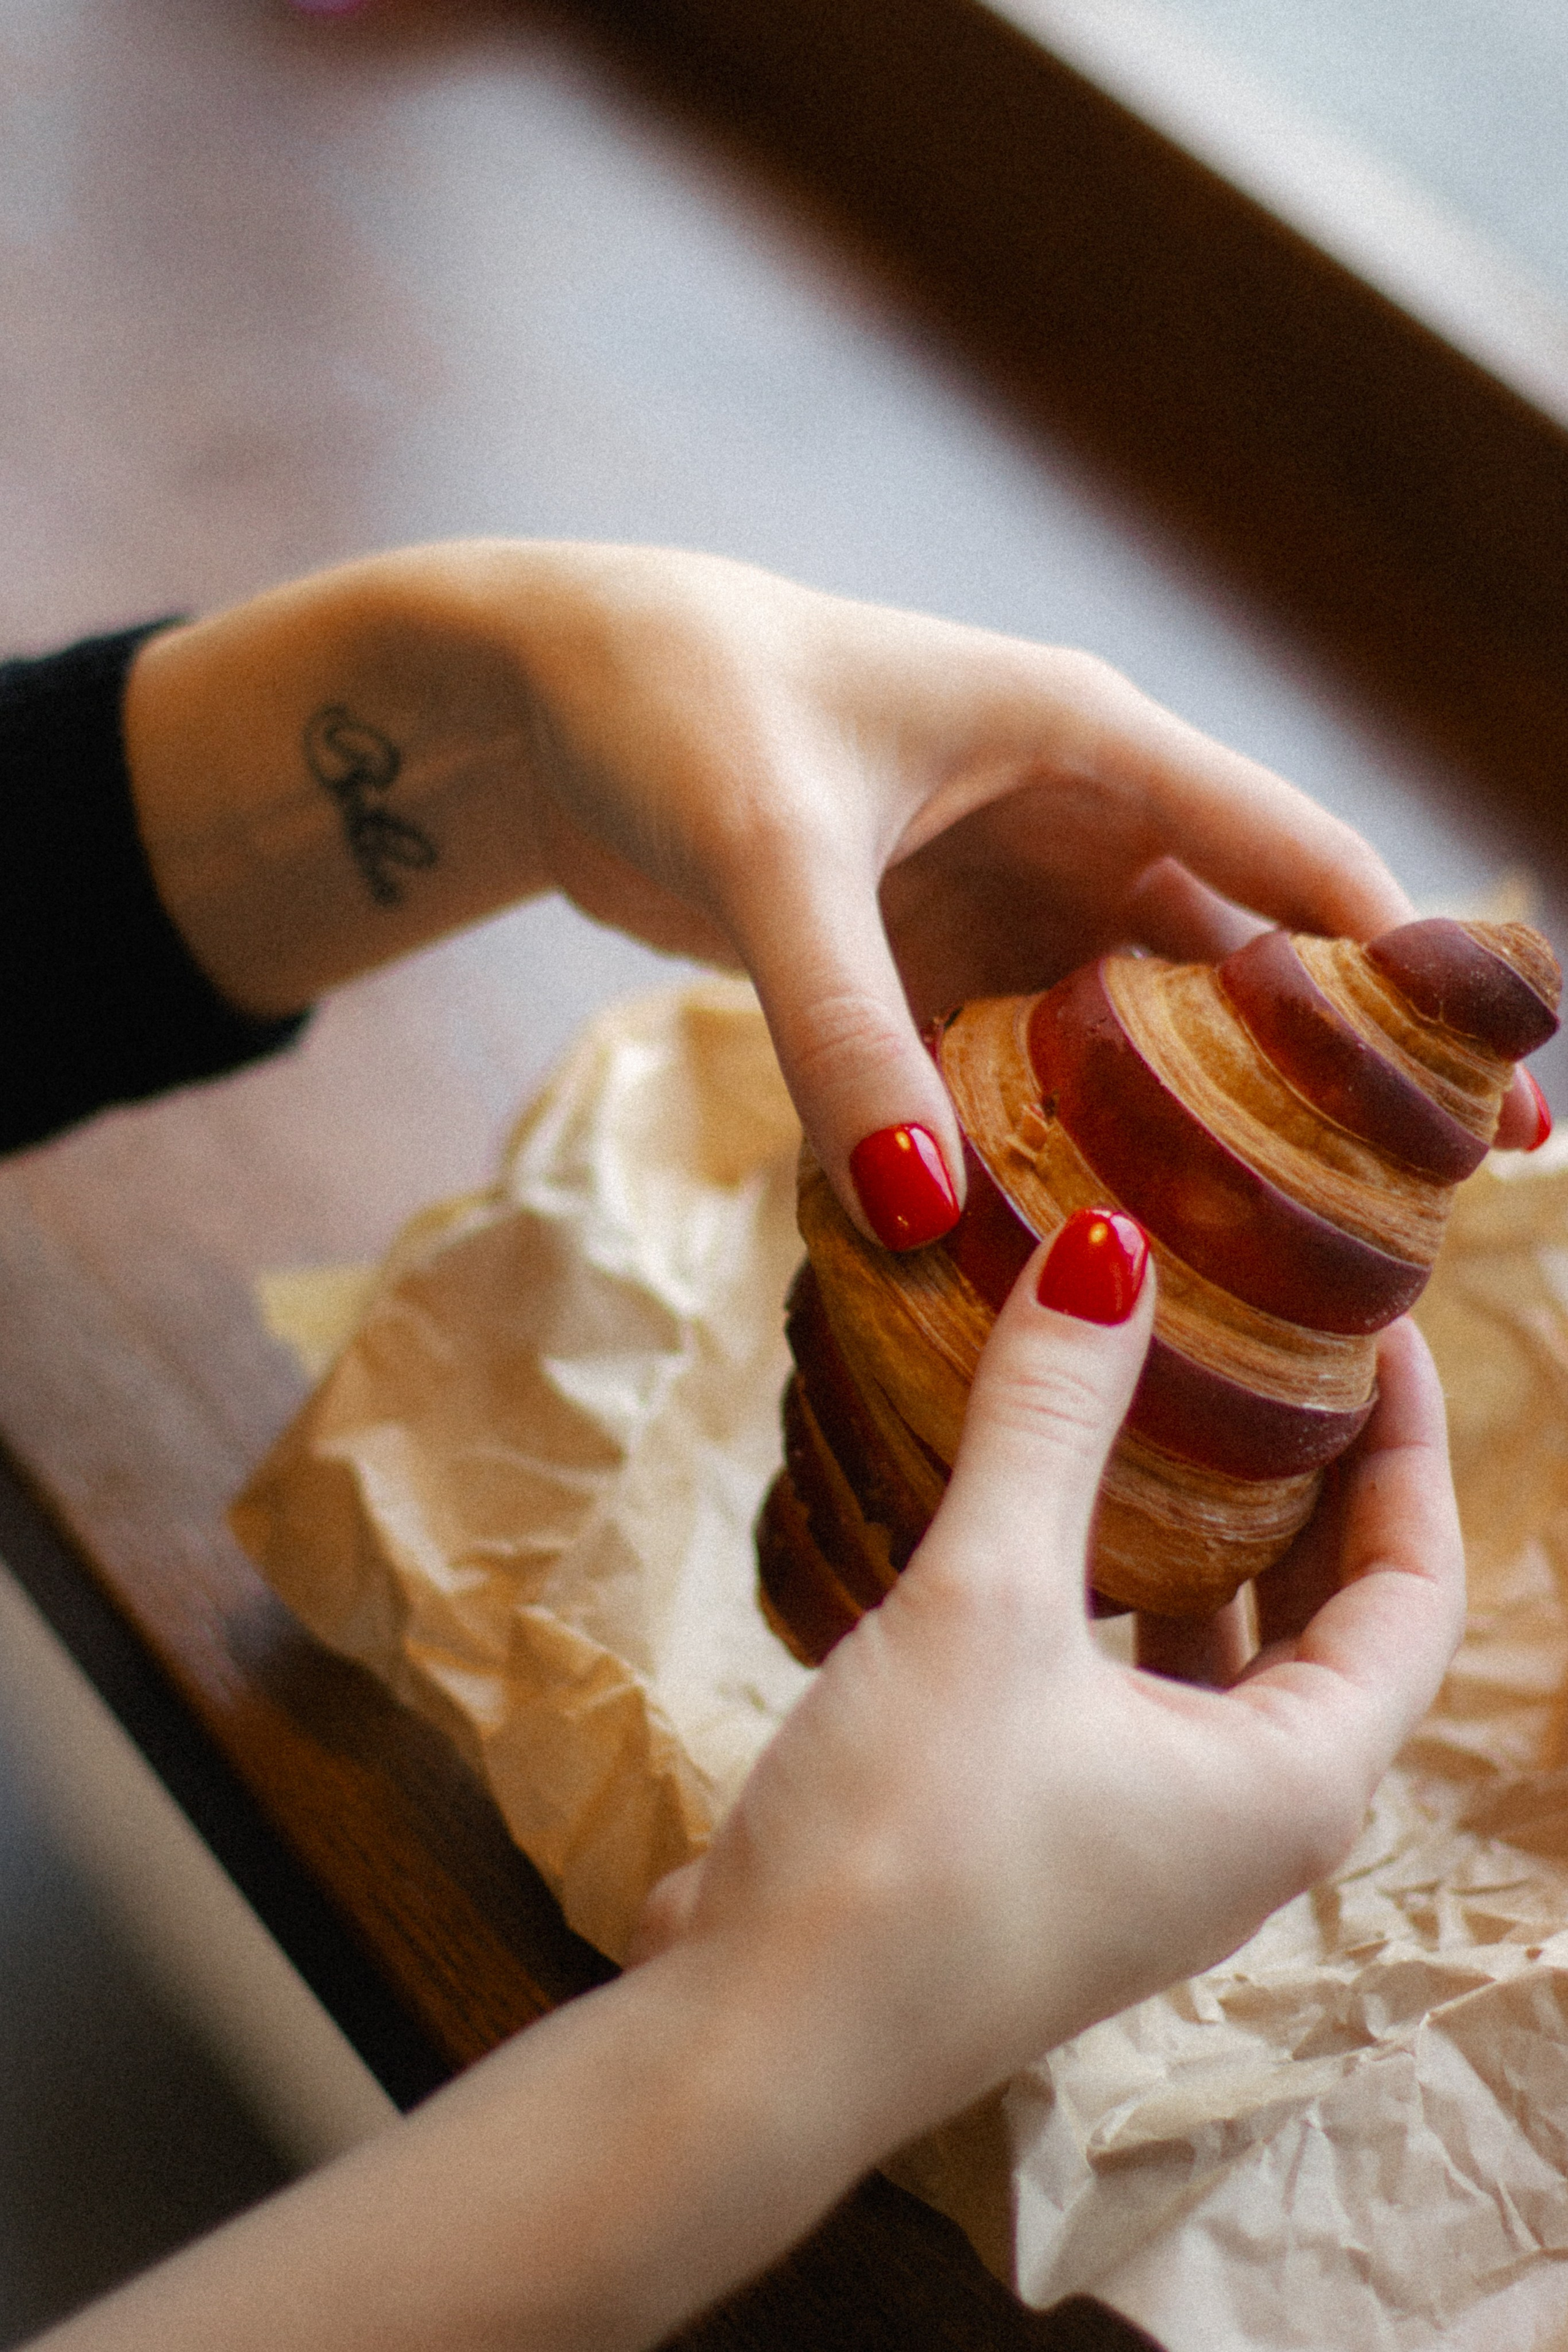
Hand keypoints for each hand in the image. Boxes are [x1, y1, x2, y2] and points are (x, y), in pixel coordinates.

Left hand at [501, 547, 1454, 1232]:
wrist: (533, 699)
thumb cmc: (668, 708)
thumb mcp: (768, 856)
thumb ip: (846, 1028)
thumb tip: (925, 1214)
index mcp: (1087, 743)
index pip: (1302, 862)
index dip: (1415, 981)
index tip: (1502, 1108)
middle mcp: (1067, 815)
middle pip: (1238, 967)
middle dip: (1311, 1087)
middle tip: (1394, 1229)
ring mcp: (994, 889)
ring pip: (1125, 1032)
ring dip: (1170, 1132)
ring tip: (1240, 1265)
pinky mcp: (915, 948)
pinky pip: (1011, 1059)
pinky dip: (1038, 1139)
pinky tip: (1061, 1233)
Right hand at [633, 1242, 1464, 2152]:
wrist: (757, 2042)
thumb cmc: (908, 1844)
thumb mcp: (988, 1603)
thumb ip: (1051, 1419)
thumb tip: (1108, 1250)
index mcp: (1292, 1781)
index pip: (1415, 1584)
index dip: (1408, 1443)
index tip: (1372, 1326)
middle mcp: (1244, 1828)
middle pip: (1330, 1624)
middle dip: (1312, 1485)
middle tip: (1273, 1353)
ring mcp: (1146, 1849)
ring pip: (1222, 1662)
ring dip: (1207, 1543)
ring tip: (1166, 1416)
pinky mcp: (1052, 1848)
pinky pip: (1127, 1693)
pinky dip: (1115, 1599)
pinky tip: (1042, 1526)